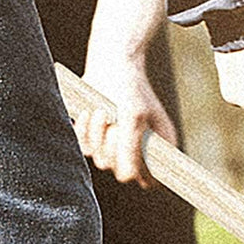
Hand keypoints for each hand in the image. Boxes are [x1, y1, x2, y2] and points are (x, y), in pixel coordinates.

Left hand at [74, 64, 176, 189]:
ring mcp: (116, 146)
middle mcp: (138, 151)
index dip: (141, 173)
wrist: (110, 61)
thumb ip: (131, 148)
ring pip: (101, 161)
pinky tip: (91, 111)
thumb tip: (128, 178)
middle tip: (115, 122)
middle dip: (115, 146)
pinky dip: (86, 130)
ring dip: (98, 134)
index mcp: (158, 147)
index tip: (132, 159)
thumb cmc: (129, 87)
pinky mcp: (96, 140)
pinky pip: (85, 149)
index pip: (151, 181)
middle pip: (121, 172)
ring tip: (102, 110)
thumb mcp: (133, 117)